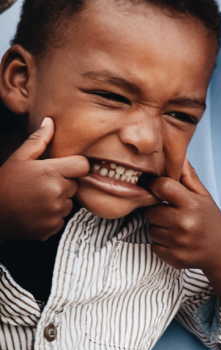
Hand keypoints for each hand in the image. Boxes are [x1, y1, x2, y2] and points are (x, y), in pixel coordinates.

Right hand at [0, 117, 88, 239]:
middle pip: (75, 185)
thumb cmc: (4, 184)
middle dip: (63, 184)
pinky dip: (52, 217)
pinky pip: (62, 219)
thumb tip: (49, 122)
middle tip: (41, 185)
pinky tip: (36, 212)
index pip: (83, 166)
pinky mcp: (53, 227)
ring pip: (69, 203)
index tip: (63, 169)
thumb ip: (38, 140)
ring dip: (58, 201)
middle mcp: (57, 192)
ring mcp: (56, 211)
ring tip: (36, 199)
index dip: (75, 166)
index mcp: (51, 172)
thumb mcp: (19, 158)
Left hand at [146, 160, 220, 279]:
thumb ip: (188, 176)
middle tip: (171, 213)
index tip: (160, 190)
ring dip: (158, 228)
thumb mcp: (204, 196)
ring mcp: (179, 242)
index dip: (157, 187)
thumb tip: (177, 154)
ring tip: (175, 228)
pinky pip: (153, 245)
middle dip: (158, 211)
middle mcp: (185, 223)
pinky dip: (161, 243)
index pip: (161, 186)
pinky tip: (175, 241)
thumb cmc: (210, 220)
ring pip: (150, 229)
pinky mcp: (173, 258)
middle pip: (151, 211)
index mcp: (192, 204)